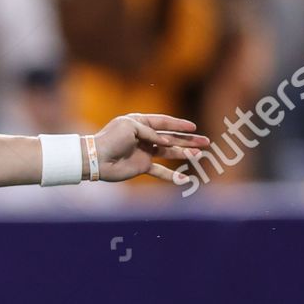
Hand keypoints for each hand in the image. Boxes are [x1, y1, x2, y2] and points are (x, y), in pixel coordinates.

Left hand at [93, 114, 207, 183]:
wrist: (96, 159)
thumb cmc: (110, 139)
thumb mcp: (130, 127)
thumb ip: (150, 133)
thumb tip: (167, 143)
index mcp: (141, 122)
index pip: (165, 122)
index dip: (180, 125)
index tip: (194, 127)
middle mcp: (145, 137)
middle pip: (172, 138)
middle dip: (189, 140)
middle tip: (207, 142)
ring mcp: (145, 152)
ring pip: (169, 153)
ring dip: (184, 154)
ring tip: (200, 155)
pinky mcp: (142, 166)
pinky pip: (160, 171)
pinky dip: (172, 176)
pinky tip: (185, 180)